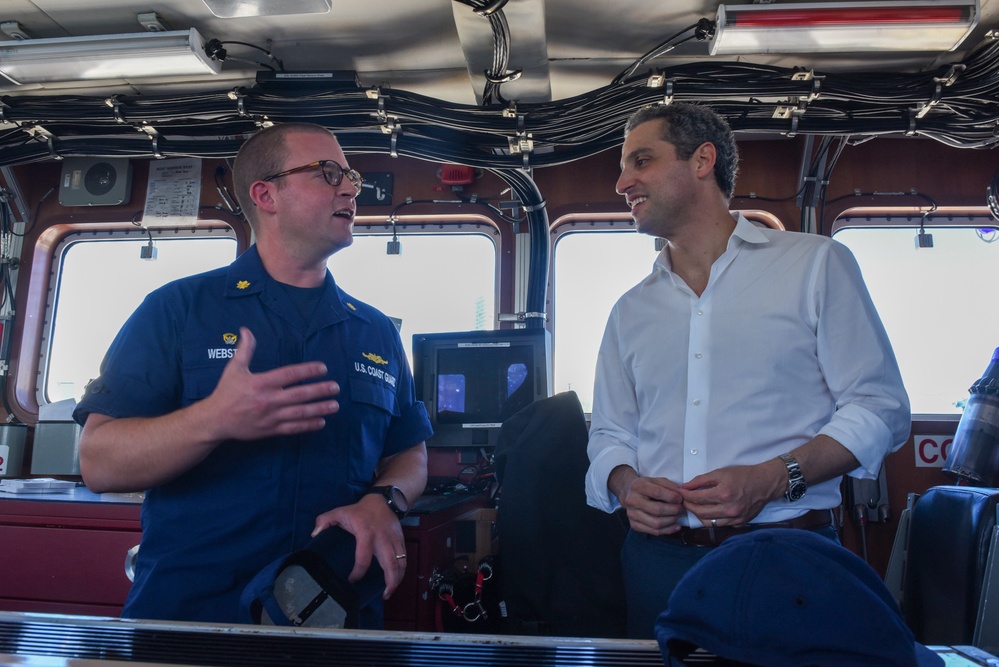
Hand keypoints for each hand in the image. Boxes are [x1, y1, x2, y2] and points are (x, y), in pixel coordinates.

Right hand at [204, 327, 340, 441]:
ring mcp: (270, 416)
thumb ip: (245, 349)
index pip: (290, 375)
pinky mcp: (270, 430)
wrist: (215, 420)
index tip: (323, 368)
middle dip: (320, 391)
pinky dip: (308, 425)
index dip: (308, 371)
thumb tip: (246, 329)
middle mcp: (268, 400)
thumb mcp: (234, 368)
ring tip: (335, 405)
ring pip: (300, 413)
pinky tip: (321, 422)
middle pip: (299, 395)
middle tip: (336, 387)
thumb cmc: (226, 392)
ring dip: (319, 409)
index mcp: (261, 383)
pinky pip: (293, 428)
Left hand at [311, 495, 407, 598]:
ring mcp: (394, 540)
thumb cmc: (359, 510)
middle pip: (390, 564)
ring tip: (390, 592)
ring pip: (400, 563)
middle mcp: (383, 539)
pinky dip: (401, 571)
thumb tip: (314, 534)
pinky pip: (404, 558)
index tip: (352, 579)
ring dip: (397, 579)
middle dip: (389, 582)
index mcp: (366, 534)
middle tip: (384, 596)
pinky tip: (395, 580)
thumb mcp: (340, 512)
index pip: (363, 558)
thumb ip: (324, 521)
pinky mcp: (401, 540)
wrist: (384, 500)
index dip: (358, 572)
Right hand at [613, 469, 684, 535]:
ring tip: (678, 516)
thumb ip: (669, 485)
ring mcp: (632, 514)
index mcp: (638, 486)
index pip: (657, 493)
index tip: (680, 498)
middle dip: (673, 510)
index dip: (672, 497)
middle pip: (657, 510)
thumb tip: (680, 494)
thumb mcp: (656, 480)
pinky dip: (668, 530)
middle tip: (681, 508)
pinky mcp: (634, 525)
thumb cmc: (647, 487)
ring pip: (656, 523)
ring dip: (672, 521)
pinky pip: (654, 531)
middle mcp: (632, 501)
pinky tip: (676, 525)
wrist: (629, 494)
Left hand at [679, 459, 784, 526]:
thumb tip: (685, 487)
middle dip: (689, 506)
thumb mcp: (721, 472)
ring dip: (698, 515)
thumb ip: (701, 480)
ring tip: (694, 507)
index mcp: (724, 494)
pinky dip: (711, 519)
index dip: (685, 495)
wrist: (765, 484)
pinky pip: (719, 525)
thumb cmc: (743, 475)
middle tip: (684, 500)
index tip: (680, 492)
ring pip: (708, 522)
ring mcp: (735, 518)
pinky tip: (708, 512)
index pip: (697, 498)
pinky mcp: (739, 523)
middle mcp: (729, 509)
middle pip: (700, 513)